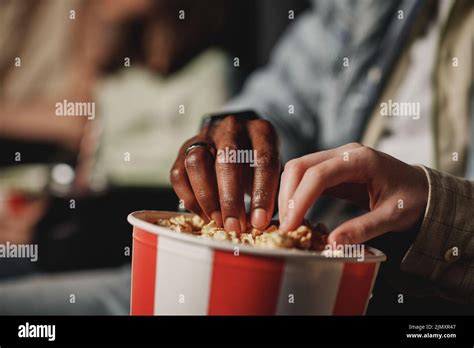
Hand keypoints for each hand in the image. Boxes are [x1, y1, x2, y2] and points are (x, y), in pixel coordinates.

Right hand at [170, 115, 279, 233]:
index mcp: (261, 131)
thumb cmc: (258, 166)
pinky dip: (190, 199)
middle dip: (230, 198)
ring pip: (197, 162)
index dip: (262, 193)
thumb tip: (260, 225)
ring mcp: (204, 136)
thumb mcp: (272, 173)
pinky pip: (178, 174)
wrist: (237, 145)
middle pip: (227, 158)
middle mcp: (231, 127)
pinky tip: (204, 215)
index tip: (259, 222)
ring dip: (207, 197)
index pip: (263, 159)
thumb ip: (271, 193)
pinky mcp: (184, 149)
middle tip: (234, 226)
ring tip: (218, 221)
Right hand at [278, 143, 428, 243]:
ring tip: (287, 222)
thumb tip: (331, 244)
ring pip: (298, 169)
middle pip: (300, 166)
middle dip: (287, 196)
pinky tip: (295, 213)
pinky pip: (305, 177)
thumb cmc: (413, 199)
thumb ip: (363, 229)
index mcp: (361, 159)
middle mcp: (344, 153)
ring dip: (288, 195)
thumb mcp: (393, 216)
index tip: (290, 225)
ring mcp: (336, 158)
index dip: (300, 199)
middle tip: (284, 226)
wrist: (422, 189)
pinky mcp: (332, 169)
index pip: (318, 174)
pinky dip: (296, 194)